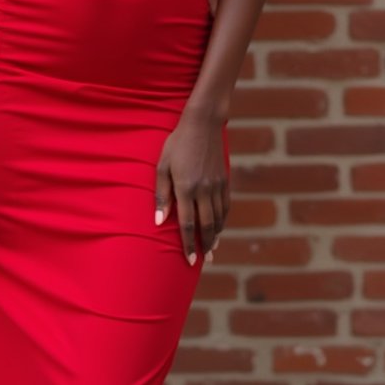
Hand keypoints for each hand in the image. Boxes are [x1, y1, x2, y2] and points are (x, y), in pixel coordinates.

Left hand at [154, 109, 228, 264]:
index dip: (188, 243)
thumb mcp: (162, 166)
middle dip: (205, 245)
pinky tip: (219, 227)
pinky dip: (223, 220)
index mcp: (186, 188)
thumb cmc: (176, 144)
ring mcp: (217, 185)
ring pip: (219, 218)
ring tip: (212, 249)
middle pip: (206, 225)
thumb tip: (159, 221)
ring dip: (215, 235)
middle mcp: (204, 190)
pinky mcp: (224, 180)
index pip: (187, 223)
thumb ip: (161, 195)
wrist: (202, 124)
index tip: (189, 259)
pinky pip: (225, 206)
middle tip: (203, 260)